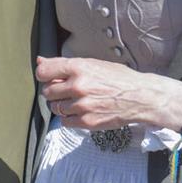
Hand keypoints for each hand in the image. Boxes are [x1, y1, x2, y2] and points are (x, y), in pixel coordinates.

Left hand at [36, 55, 181, 129]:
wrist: (141, 97)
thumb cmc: (117, 78)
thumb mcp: (92, 64)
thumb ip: (63, 64)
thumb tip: (40, 60)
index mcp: (78, 68)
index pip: (43, 72)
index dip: (44, 75)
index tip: (49, 78)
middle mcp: (78, 86)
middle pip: (47, 91)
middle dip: (54, 91)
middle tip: (66, 91)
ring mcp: (82, 105)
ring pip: (55, 107)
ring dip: (62, 105)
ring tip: (76, 101)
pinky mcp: (88, 122)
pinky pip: (65, 122)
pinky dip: (69, 118)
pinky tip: (80, 111)